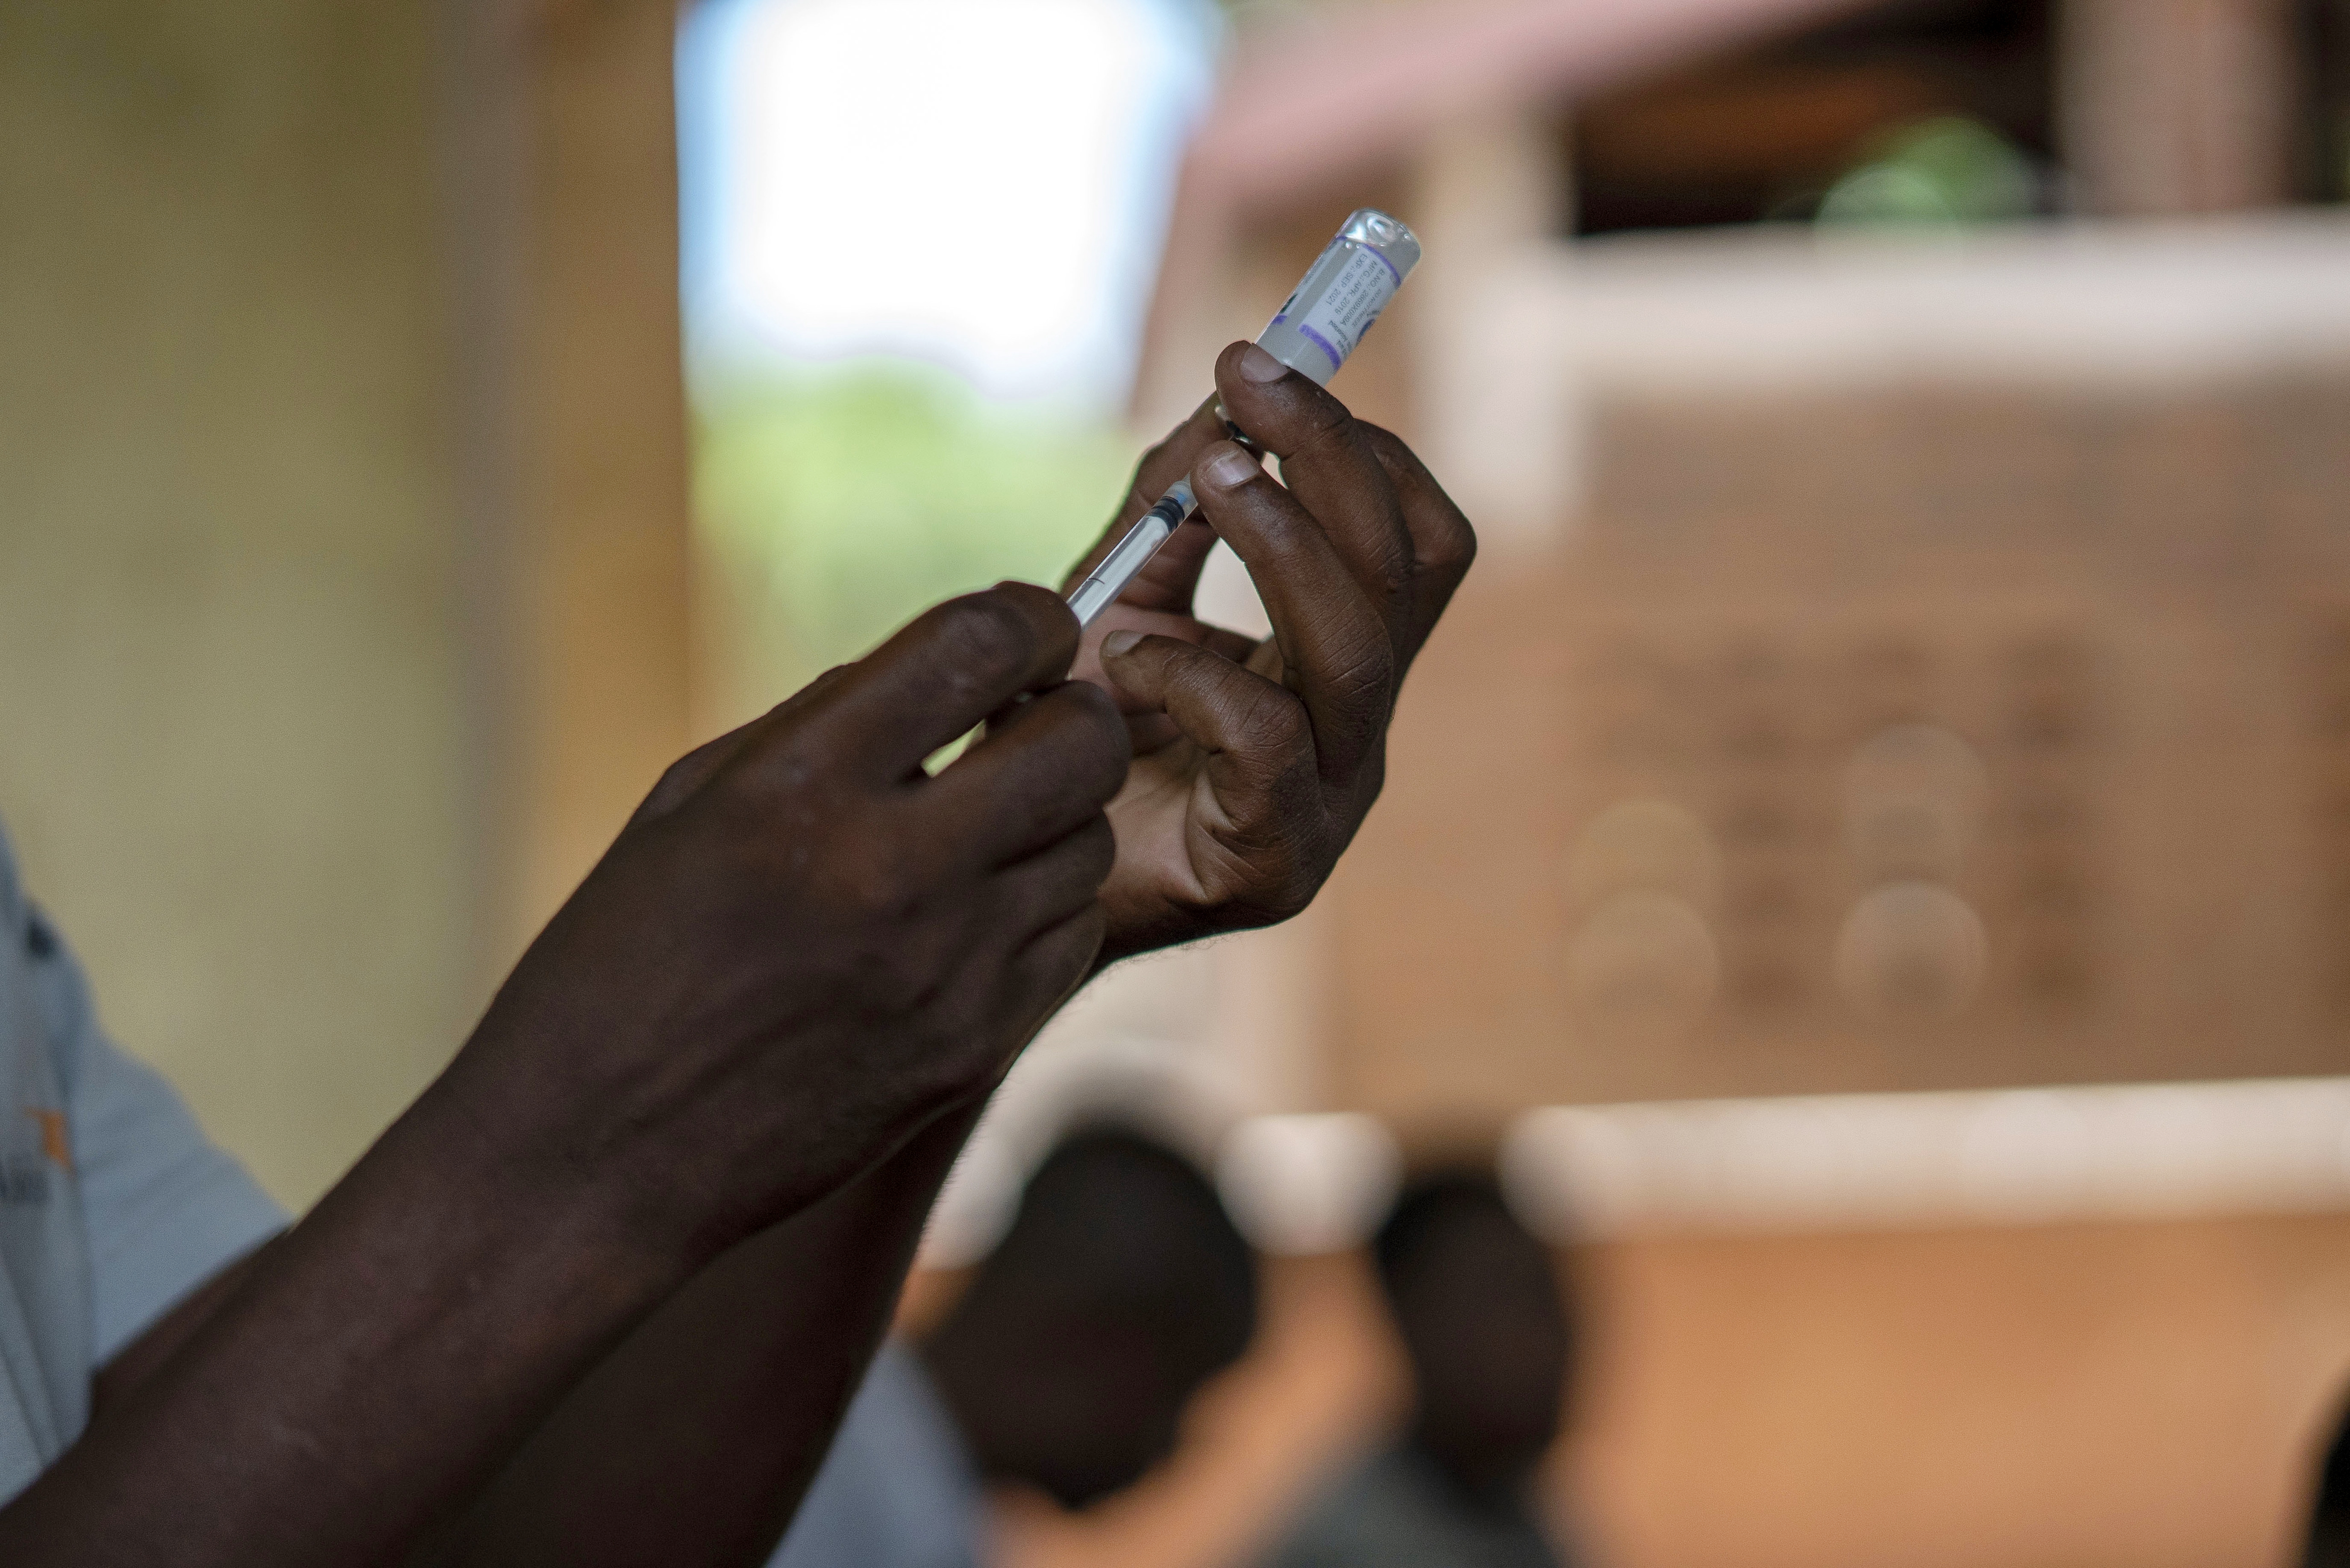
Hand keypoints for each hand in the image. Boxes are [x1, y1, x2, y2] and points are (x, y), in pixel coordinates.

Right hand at [449, 584, 1128, 1260]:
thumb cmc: (620, 962)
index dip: (1029, 617)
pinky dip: (1043, 907)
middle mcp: (889, 869)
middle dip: (1069, 711)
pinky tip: (978, 912)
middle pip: (1080, 741)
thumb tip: (945, 669)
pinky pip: (1073, 938)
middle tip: (1025, 724)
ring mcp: (946, 968)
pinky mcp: (974, 1048)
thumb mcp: (690, 806)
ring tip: (984, 829)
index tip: (1027, 628)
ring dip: (1053, 817)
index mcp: (798, 785)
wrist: (594, 1156)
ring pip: (1090, 842)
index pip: (981, 644)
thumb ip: (820, 725)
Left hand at [1064, 342, 1475, 962]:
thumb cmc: (1075, 745)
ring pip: (1357, 651)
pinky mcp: (1273, 863)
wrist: (1010, 885)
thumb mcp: (1123, 602)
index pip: (1417, 541)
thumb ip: (1171, 515)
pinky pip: (1267, 742)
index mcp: (1344, 665)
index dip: (1362, 447)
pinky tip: (1128, 664)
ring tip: (1210, 473)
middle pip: (1405, 575)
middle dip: (1330, 460)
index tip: (1266, 365)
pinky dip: (1195, 676)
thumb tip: (1218, 401)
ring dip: (1283, 540)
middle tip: (1247, 383)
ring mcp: (1327, 803)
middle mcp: (1357, 732)